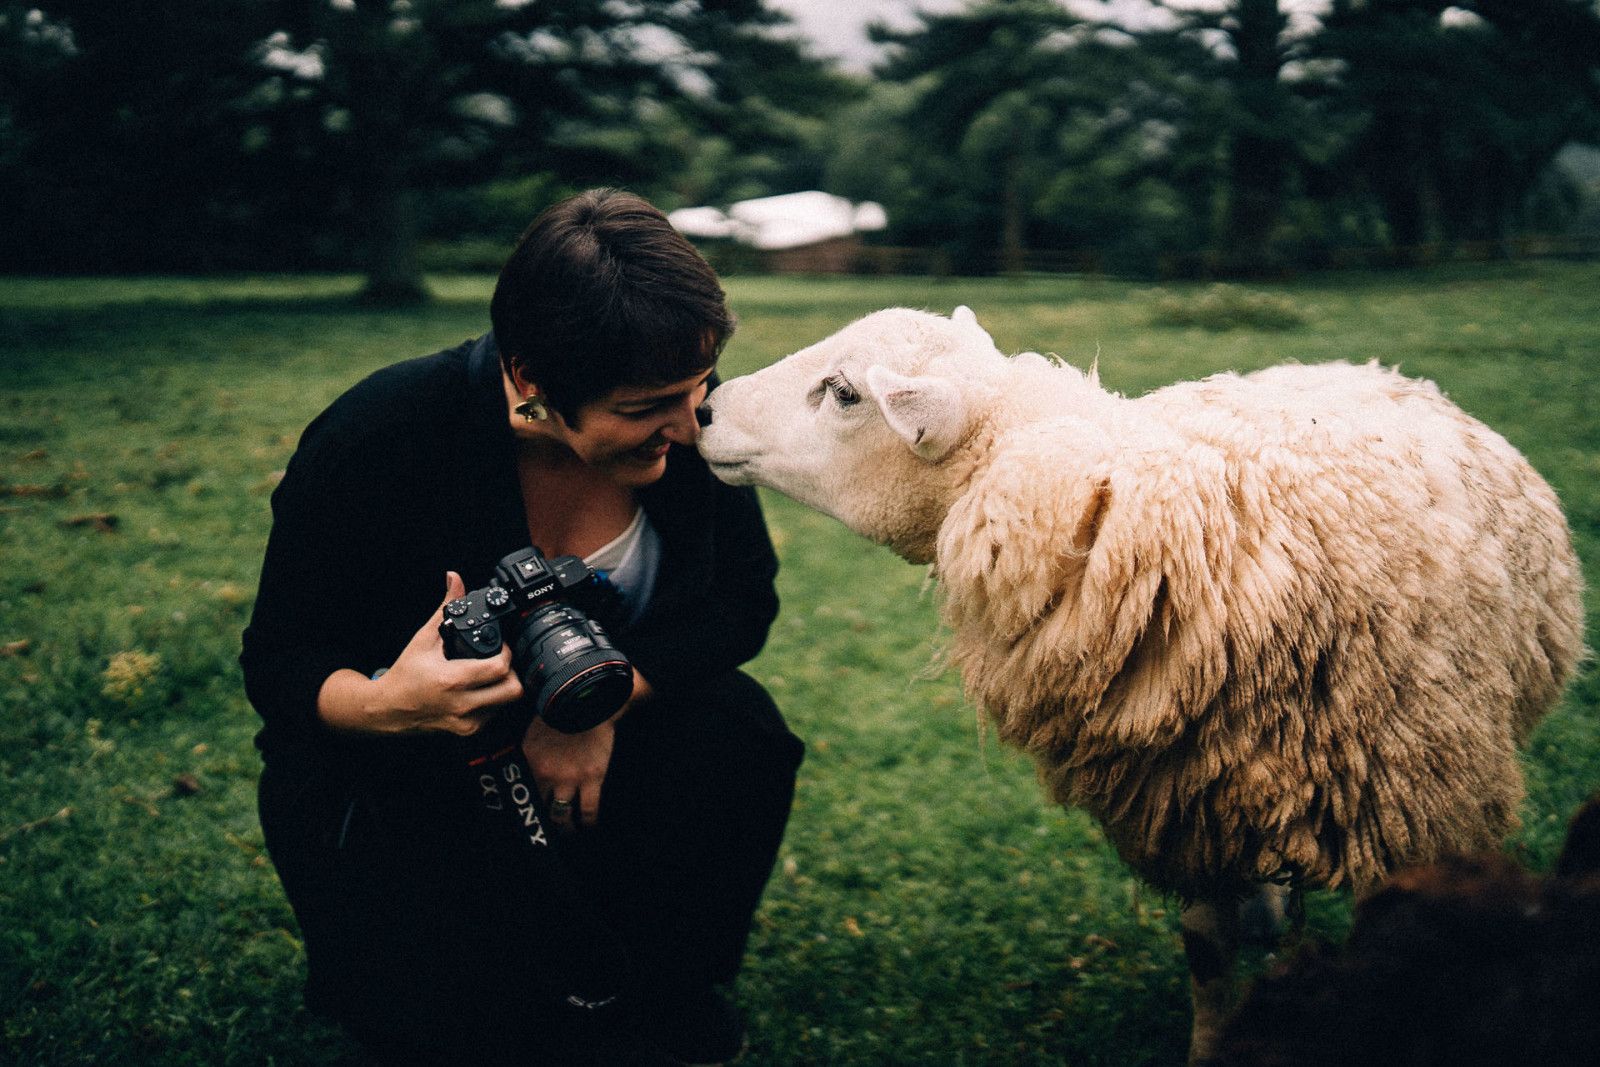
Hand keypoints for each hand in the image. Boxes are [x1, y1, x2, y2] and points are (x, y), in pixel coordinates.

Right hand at [318, 572, 524, 735]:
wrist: (387, 709)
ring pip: (507, 703)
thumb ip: (444, 608)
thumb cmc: (405, 675)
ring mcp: (467, 721)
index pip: (500, 667)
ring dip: (504, 686)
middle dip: (513, 671)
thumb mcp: (423, 639)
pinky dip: (493, 700)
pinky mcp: (468, 731)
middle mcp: (463, 704)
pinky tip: (478, 689)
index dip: (505, 652)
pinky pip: (494, 714)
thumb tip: (455, 579)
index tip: (498, 645)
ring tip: (488, 674)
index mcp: (453, 680)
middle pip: (513, 690)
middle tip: (500, 660)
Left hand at [519, 667, 651, 826]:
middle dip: (542, 822)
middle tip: (546, 828)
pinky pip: (589, 810)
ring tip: (568, 831)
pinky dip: (589, 822)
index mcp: (529, 761)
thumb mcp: (534, 730)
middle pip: (539, 809)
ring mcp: (570, 779)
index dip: (522, 807)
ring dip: (564, 828)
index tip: (524, 816)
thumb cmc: (563, 710)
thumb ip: (527, 752)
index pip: (520, 792)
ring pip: (562, 817)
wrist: (592, 700)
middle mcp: (546, 774)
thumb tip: (519, 765)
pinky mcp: (592, 778)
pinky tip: (589, 826)